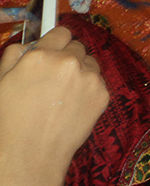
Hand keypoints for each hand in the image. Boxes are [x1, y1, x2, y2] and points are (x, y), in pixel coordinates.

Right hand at [0, 27, 108, 185]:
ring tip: (66, 92)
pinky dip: (89, 89)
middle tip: (56, 77)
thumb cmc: (10, 119)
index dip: (56, 42)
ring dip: (81, 71)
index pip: (61, 32)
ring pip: (91, 63)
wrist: (32, 153)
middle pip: (78, 46)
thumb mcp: (1, 80)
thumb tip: (31, 44)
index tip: (53, 50)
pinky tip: (74, 105)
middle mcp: (68, 62)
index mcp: (41, 55)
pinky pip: (98, 82)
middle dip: (68, 56)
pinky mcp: (103, 94)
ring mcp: (89, 78)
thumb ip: (15, 55)